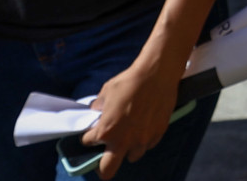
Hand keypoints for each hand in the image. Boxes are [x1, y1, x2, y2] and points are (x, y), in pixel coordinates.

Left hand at [82, 57, 180, 177]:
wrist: (157, 74)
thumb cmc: (129, 81)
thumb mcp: (106, 91)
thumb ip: (99, 107)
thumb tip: (97, 112)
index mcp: (107, 131)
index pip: (88, 143)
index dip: (88, 136)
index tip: (92, 131)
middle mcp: (124, 141)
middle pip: (107, 171)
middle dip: (102, 166)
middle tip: (105, 153)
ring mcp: (142, 140)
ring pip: (131, 157)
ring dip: (127, 149)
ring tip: (129, 134)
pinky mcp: (157, 135)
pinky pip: (147, 145)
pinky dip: (143, 139)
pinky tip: (143, 125)